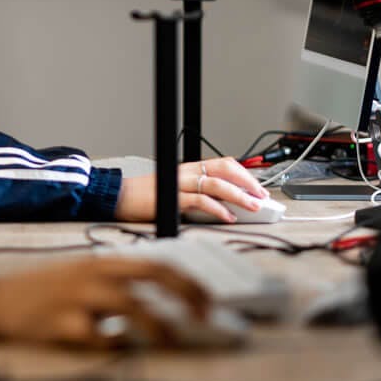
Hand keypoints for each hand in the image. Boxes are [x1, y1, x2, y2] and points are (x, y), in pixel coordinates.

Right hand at [0, 257, 207, 348]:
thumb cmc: (43, 291)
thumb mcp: (81, 275)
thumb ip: (115, 282)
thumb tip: (159, 298)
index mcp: (100, 262)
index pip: (155, 264)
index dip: (187, 282)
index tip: (207, 301)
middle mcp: (94, 275)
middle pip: (151, 276)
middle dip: (185, 295)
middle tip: (203, 317)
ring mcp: (79, 298)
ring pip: (131, 306)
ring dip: (157, 326)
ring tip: (169, 342)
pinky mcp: (63, 323)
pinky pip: (100, 337)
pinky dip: (116, 345)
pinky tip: (119, 348)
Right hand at [114, 156, 270, 222]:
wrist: (118, 197)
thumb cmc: (144, 196)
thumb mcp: (174, 189)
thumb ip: (196, 192)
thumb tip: (222, 204)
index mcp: (187, 168)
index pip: (223, 163)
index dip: (244, 173)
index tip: (258, 187)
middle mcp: (186, 172)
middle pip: (225, 169)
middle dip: (248, 182)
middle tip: (262, 196)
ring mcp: (179, 184)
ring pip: (217, 184)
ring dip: (239, 196)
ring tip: (253, 206)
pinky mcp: (172, 198)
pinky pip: (200, 201)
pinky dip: (218, 209)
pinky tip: (228, 217)